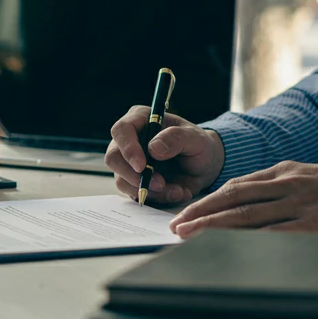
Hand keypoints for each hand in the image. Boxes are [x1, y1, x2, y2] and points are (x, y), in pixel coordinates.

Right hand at [104, 105, 225, 204]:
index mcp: (140, 120)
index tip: (142, 166)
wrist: (204, 167)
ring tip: (176, 190)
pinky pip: (133, 193)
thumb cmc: (198, 145)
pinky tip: (174, 192)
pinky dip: (155, 198)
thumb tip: (153, 148)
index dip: (128, 149)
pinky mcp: (132, 181)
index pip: (121, 130)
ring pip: (122, 180)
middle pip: (113, 158)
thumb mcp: (196, 138)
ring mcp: (128, 163)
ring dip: (148, 190)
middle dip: (134, 176)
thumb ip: (176, 138)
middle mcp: (129, 141)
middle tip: (160, 184)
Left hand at [169, 161, 317, 237]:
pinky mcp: (314, 224)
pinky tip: (224, 246)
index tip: (184, 214)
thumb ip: (275, 188)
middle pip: (234, 197)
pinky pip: (273, 233)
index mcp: (286, 172)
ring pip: (248, 214)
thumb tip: (236, 203)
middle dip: (200, 212)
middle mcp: (290, 184)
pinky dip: (246, 239)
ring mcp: (303, 204)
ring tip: (188, 234)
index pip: (236, 186)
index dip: (206, 201)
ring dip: (213, 225)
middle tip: (175, 226)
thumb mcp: (307, 179)